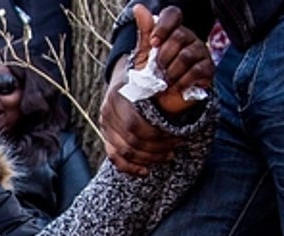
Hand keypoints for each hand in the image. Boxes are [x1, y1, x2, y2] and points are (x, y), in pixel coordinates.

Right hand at [100, 5, 211, 174]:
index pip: (138, 126)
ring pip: (126, 151)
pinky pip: (115, 159)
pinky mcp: (106, 140)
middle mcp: (108, 114)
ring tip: (167, 155)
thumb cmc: (139, 71)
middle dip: (157, 147)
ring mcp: (105, 128)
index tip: (178, 136)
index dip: (160, 135)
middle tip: (176, 147)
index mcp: (118, 97)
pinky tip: (146, 171)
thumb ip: (147, 35)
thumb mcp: (144, 52)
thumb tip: (144, 9)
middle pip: (133, 141)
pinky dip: (130, 167)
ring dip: (148, 157)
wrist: (122, 84)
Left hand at [134, 5, 214, 115]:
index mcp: (174, 32)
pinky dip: (182, 82)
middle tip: (158, 70)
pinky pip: (196, 71)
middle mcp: (190, 39)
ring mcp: (201, 53)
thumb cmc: (152, 76)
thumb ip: (144, 32)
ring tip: (166, 81)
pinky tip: (175, 88)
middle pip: (179, 36)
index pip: (173, 15)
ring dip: (171, 72)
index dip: (163, 26)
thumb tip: (138, 7)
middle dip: (163, 56)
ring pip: (187, 55)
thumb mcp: (144, 55)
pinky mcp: (208, 70)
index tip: (153, 43)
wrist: (159, 103)